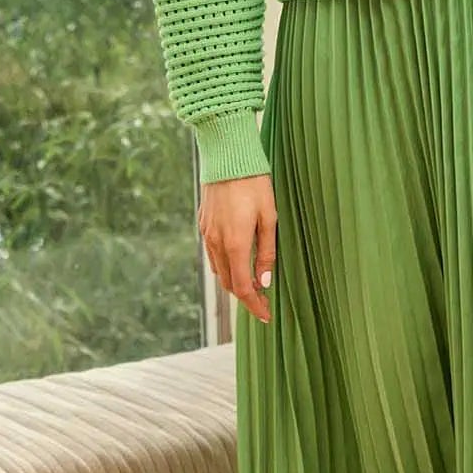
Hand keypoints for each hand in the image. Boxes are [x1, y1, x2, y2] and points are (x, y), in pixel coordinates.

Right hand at [197, 174, 275, 323]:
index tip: (266, 315)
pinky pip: (213, 254)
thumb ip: (266, 252)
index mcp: (235, 244)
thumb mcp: (269, 217)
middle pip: (229, 283)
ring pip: (219, 270)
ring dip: (234, 282)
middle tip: (262, 303)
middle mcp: (217, 243)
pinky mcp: (203, 224)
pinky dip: (225, 266)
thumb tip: (264, 281)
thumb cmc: (255, 184)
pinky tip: (237, 262)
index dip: (254, 305)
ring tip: (252, 284)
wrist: (228, 156)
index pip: (243, 287)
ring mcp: (207, 234)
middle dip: (245, 297)